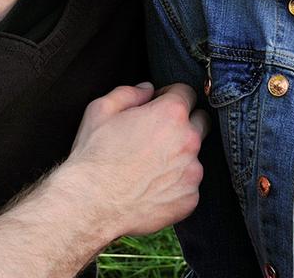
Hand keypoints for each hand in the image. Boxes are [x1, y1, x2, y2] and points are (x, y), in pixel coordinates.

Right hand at [60, 82, 208, 236]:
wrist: (92, 204)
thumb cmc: (94, 155)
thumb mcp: (101, 109)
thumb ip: (129, 92)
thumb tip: (148, 89)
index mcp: (171, 114)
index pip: (187, 93)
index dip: (170, 95)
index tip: (158, 104)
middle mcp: (189, 141)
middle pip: (201, 122)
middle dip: (185, 122)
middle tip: (159, 133)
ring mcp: (192, 172)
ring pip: (194, 157)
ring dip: (179, 156)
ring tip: (149, 167)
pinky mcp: (190, 199)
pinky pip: (188, 185)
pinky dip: (174, 185)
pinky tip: (150, 188)